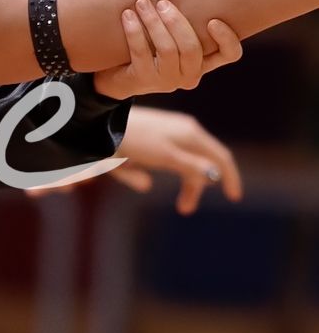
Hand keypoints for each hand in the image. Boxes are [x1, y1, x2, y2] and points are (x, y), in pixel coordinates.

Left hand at [94, 0, 242, 100]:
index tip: (212, 20)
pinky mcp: (144, 81)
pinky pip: (141, 53)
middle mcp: (190, 75)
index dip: (226, 38)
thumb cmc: (154, 44)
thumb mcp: (174, 33)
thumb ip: (187, 16)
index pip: (229, 55)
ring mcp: (167, 81)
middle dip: (177, 21)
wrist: (121, 71)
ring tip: (142, 3)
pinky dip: (134, 31)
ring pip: (167, 49)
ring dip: (153, 22)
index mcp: (204, 62)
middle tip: (163, 2)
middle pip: (192, 48)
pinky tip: (127, 15)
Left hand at [114, 106, 243, 213]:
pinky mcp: (147, 140)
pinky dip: (148, 173)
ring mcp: (165, 134)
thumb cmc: (135, 139)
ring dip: (178, 183)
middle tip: (185, 209)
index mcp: (191, 134)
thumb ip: (191, 166)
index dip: (230, 177)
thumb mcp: (165, 156)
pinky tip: (137, 178)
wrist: (99, 123)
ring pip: (179, 163)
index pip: (220, 156)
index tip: (234, 198)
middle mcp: (183, 132)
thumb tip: (215, 175)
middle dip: (195, 186)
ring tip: (170, 202)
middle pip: (200, 162)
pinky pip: (156, 161)